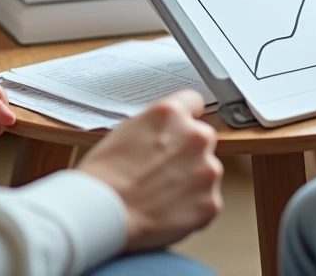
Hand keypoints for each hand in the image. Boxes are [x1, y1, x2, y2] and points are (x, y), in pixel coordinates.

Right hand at [78, 90, 223, 251]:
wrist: (104, 215)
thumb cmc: (105, 177)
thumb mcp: (126, 132)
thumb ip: (156, 127)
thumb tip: (166, 132)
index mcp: (171, 114)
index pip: (193, 102)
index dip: (183, 118)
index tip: (181, 128)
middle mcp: (195, 137)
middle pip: (201, 138)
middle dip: (187, 151)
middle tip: (162, 169)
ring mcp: (208, 171)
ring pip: (206, 170)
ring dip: (191, 179)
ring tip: (160, 193)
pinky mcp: (211, 202)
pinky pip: (206, 200)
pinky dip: (192, 205)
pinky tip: (168, 208)